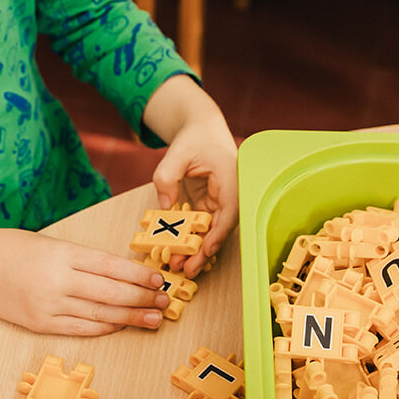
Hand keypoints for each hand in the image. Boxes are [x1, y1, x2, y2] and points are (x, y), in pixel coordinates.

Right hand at [0, 223, 168, 335]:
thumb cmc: (12, 248)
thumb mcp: (51, 242)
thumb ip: (82, 258)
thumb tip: (122, 271)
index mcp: (62, 253)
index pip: (111, 266)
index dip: (139, 276)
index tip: (158, 279)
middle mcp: (57, 280)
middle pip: (111, 294)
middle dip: (142, 299)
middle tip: (164, 302)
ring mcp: (48, 304)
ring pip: (100, 315)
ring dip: (130, 318)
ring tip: (152, 319)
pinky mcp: (40, 323)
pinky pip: (80, 328)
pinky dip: (103, 328)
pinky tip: (120, 326)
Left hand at [151, 119, 238, 277]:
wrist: (200, 130)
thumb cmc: (195, 138)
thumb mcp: (177, 152)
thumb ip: (168, 176)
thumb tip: (166, 205)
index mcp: (232, 179)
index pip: (229, 211)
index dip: (219, 233)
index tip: (206, 250)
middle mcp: (230, 194)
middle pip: (221, 228)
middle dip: (204, 251)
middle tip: (187, 269)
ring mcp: (220, 202)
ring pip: (211, 231)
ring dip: (196, 250)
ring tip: (179, 266)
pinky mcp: (209, 206)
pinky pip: (201, 227)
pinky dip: (190, 240)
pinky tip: (178, 253)